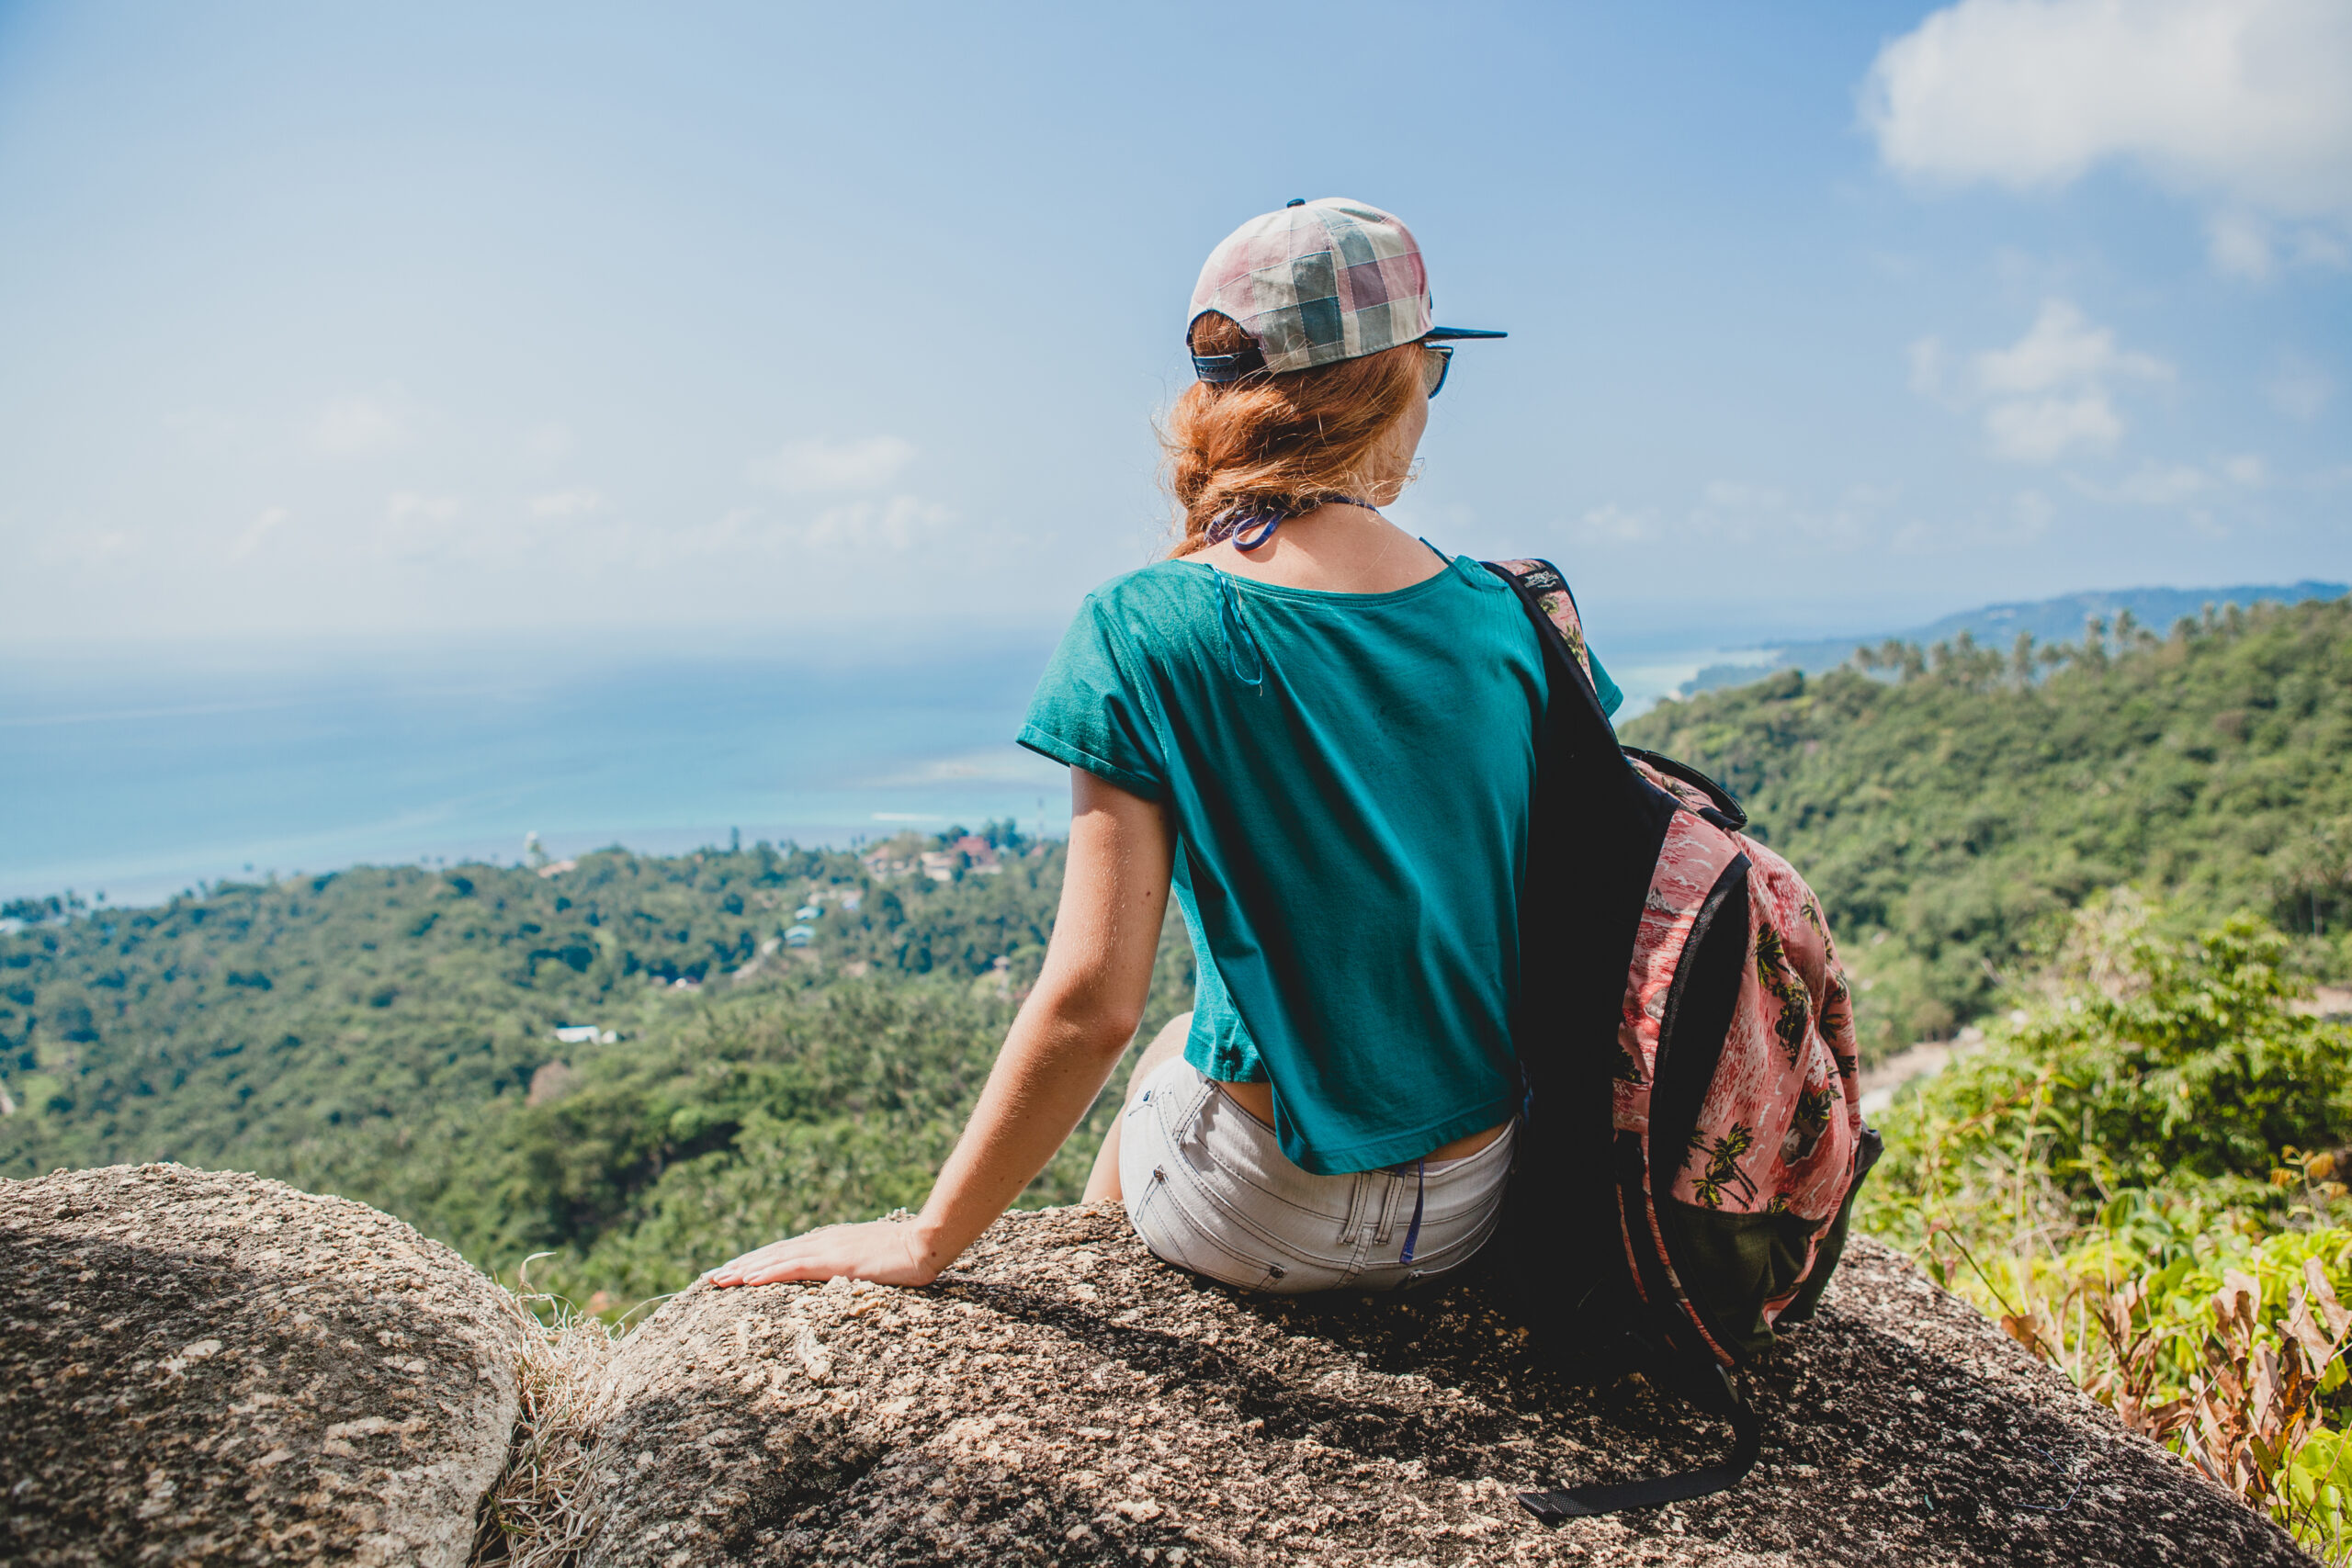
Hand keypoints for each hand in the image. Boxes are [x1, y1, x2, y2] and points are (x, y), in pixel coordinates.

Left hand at [705, 1218, 940, 1288]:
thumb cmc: (906, 1254)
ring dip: (743, 1269)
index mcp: (828, 1243)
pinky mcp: (835, 1261)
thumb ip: (852, 1264)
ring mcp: (827, 1250)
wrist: (927, 1242)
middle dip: (738, 1266)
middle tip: (708, 1278)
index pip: (783, 1253)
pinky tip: (748, 1280)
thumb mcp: (872, 1259)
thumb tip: (841, 1273)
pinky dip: (769, 1272)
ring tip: (717, 1279)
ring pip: (775, 1260)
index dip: (755, 1261)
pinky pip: (794, 1267)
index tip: (730, 1271)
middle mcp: (821, 1242)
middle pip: (771, 1254)